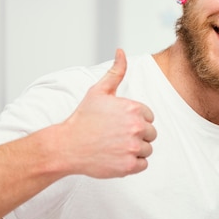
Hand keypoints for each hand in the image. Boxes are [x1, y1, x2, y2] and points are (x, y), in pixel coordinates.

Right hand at [59, 49, 156, 177]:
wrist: (67, 146)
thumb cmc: (83, 119)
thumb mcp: (99, 91)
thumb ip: (115, 72)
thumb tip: (121, 52)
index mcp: (133, 109)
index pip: (149, 117)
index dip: (134, 121)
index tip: (119, 124)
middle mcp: (136, 128)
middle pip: (151, 134)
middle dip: (137, 135)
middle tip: (116, 136)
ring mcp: (133, 148)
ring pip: (147, 150)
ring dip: (135, 150)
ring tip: (115, 146)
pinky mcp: (129, 166)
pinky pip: (143, 165)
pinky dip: (132, 164)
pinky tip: (116, 157)